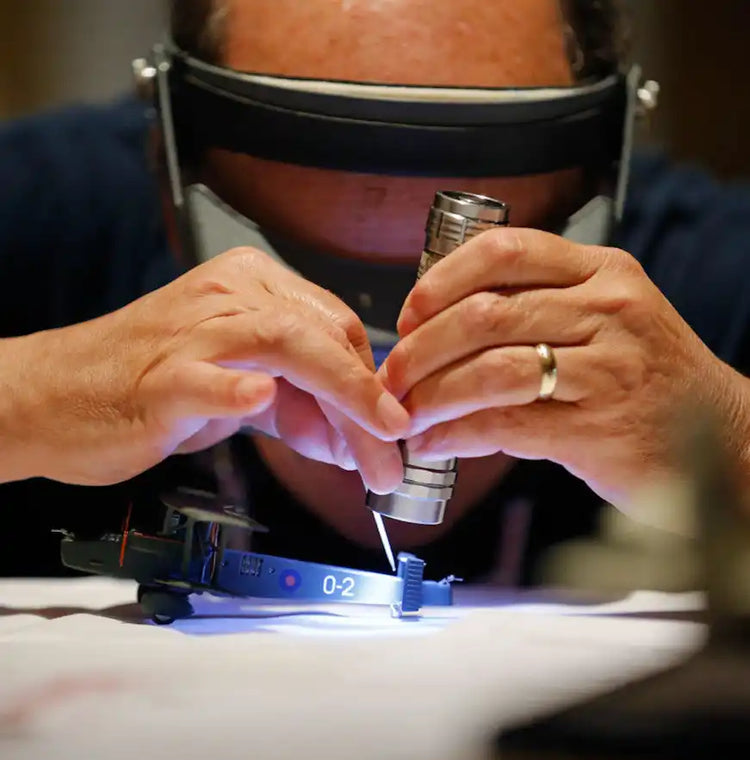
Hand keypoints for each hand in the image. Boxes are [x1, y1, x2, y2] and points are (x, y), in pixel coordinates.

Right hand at [1, 247, 407, 490]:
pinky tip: (259, 395)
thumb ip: (296, 408)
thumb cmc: (145, 389)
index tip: (382, 432)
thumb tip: (354, 440)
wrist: (51, 397)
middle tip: (386, 464)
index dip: (367, 385)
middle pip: (323, 338)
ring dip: (340, 402)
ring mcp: (192, 333)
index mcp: (250, 288)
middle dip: (366, 405)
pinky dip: (236, 388)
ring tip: (370, 453)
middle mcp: (228, 298)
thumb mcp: (235, 391)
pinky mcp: (159, 376)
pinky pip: (205, 377)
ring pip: (286, 346)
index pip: (334, 328)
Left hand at [379, 227, 749, 506]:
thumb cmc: (642, 376)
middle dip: (421, 350)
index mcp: (601, 271)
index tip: (409, 314)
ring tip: (407, 416)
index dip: (440, 281)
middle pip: (485, 315)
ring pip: (490, 371)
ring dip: (433, 396)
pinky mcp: (598, 427)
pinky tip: (437, 443)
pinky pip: (505, 423)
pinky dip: (457, 434)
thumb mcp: (604, 318)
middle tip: (393, 378)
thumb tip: (439, 326)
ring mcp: (607, 368)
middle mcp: (607, 309)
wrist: (719, 438)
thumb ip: (535, 306)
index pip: (504, 251)